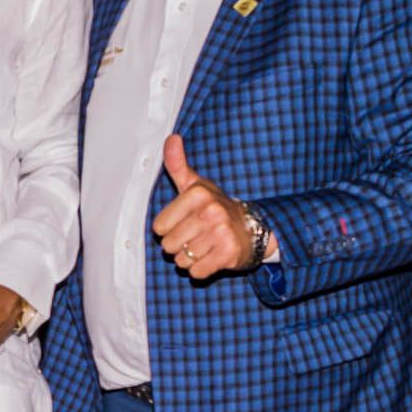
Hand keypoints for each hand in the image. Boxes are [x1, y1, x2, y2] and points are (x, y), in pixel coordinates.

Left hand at [151, 136, 255, 280]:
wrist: (253, 228)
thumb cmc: (215, 207)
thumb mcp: (196, 185)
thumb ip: (178, 165)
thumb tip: (171, 138)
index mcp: (197, 194)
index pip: (158, 227)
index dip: (168, 229)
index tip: (185, 222)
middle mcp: (210, 211)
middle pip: (168, 245)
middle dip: (178, 245)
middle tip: (196, 236)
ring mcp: (221, 233)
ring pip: (182, 260)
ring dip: (189, 258)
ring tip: (204, 246)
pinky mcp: (229, 254)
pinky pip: (197, 272)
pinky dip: (200, 270)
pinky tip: (212, 257)